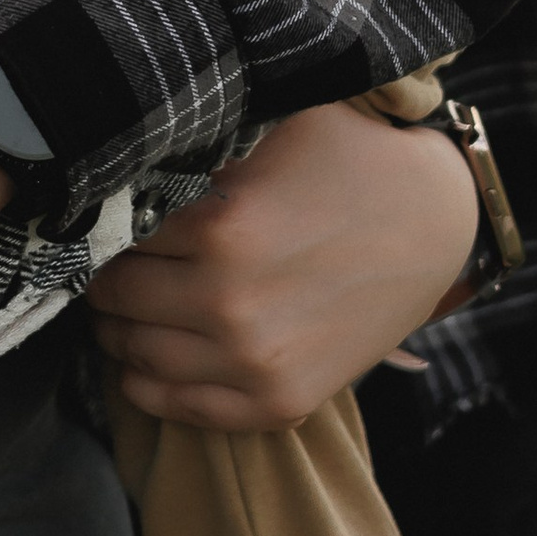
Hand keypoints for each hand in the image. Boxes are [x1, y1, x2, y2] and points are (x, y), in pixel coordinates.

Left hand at [86, 101, 476, 432]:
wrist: (434, 223)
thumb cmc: (348, 161)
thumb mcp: (269, 127)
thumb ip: (194, 142)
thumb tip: (117, 150)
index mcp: (221, 228)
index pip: (114, 234)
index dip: (105, 221)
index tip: (102, 216)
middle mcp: (230, 303)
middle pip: (115, 297)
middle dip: (106, 275)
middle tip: (106, 260)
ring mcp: (255, 363)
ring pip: (134, 354)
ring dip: (117, 329)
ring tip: (123, 304)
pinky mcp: (280, 402)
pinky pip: (177, 408)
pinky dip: (146, 383)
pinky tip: (146, 356)